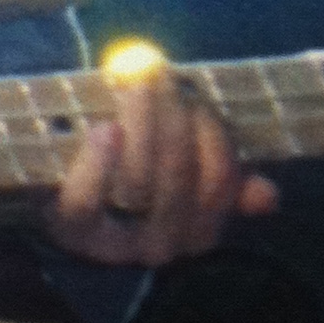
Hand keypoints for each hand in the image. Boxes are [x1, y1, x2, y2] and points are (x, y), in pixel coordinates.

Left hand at [44, 72, 279, 266]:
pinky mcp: (70, 227)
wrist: (55, 186)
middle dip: (175, 121)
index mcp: (193, 231)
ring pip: (138, 181)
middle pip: (178, 179)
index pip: (218, 187)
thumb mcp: (178, 171)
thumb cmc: (124, 168)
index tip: (199, 101)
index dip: (215, 143)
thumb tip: (268, 194)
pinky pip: (89, 198)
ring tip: (135, 80)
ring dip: (141, 122)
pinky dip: (99, 162)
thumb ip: (223, 179)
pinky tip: (106, 129)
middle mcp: (159, 246)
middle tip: (163, 76)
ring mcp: (113, 242)